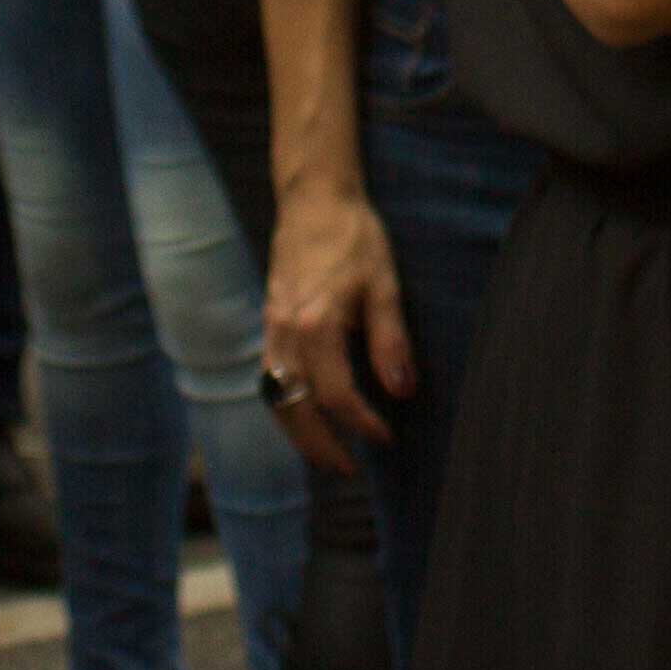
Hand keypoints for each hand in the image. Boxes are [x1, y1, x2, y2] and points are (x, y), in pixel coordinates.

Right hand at [261, 174, 414, 475]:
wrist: (313, 198)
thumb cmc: (354, 237)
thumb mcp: (384, 285)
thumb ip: (390, 341)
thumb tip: (401, 391)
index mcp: (316, 326)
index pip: (336, 396)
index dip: (361, 424)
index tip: (385, 437)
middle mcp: (286, 333)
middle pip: (294, 408)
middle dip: (319, 445)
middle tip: (347, 470)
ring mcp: (272, 328)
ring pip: (276, 396)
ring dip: (298, 431)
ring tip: (325, 452)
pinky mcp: (270, 321)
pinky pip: (270, 377)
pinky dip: (286, 404)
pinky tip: (306, 411)